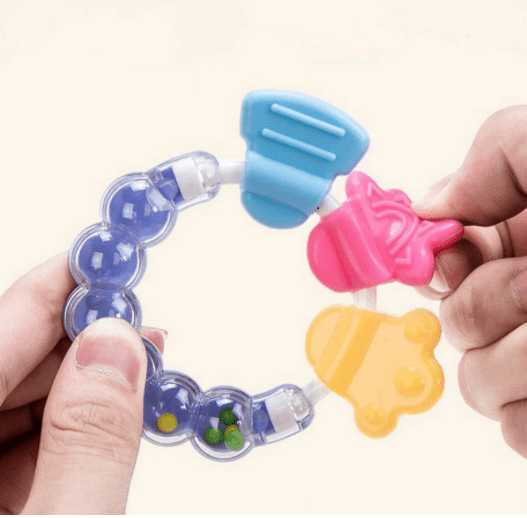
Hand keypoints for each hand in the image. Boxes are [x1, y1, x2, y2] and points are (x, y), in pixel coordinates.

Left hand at [0, 253, 165, 512]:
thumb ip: (89, 441)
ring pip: (18, 400)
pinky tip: (113, 415)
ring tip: (140, 368)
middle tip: (138, 325)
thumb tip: (117, 344)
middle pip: (5, 364)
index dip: (51, 291)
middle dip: (78, 340)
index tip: (106, 262)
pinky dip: (74, 423)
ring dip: (83, 381)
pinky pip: (24, 440)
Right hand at [411, 106, 526, 458]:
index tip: (453, 257)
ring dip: (514, 361)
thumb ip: (489, 158)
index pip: (437, 260)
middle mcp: (526, 300)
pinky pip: (518, 432)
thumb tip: (428, 208)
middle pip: (452, 325)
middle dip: (487, 305)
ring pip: (479, 384)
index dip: (433, 261)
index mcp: (521, 241)